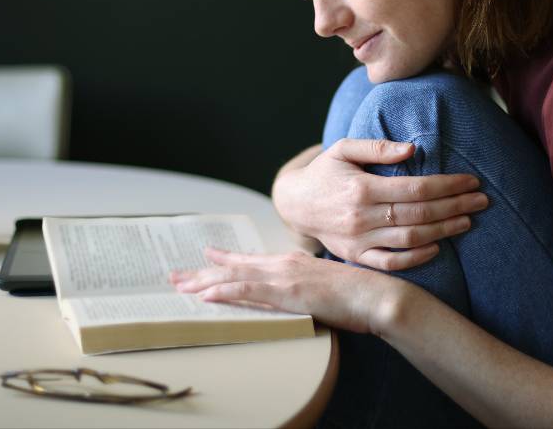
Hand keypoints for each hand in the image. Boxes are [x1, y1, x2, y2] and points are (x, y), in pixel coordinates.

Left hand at [171, 248, 411, 335]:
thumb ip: (304, 287)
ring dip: (204, 281)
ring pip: (234, 277)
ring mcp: (284, 276)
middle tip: (175, 276)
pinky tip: (206, 295)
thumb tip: (293, 295)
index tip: (205, 256)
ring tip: (180, 285)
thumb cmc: (357, 296)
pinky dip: (225, 291)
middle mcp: (284, 264)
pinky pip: (248, 291)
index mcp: (292, 262)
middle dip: (203, 271)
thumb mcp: (324, 287)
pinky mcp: (288, 292)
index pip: (250, 261)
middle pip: (235, 268)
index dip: (224, 259)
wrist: (377, 296)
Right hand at [273, 139, 487, 270]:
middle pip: (419, 214)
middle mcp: (361, 217)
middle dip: (455, 206)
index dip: (447, 185)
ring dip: (443, 231)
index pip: (415, 188)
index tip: (471, 181)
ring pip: (409, 239)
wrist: (294, 204)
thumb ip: (377, 146)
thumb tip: (413, 149)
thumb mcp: (343, 148)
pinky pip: (390, 262)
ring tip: (467, 220)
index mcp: (361, 188)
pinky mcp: (355, 256)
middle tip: (482, 200)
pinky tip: (437, 247)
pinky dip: (415, 257)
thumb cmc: (325, 171)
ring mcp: (358, 240)